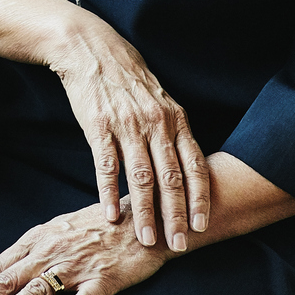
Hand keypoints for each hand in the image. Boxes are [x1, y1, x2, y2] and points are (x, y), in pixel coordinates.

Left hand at [0, 203, 167, 294]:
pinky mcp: (102, 279)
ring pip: (34, 293)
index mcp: (38, 239)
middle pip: (7, 281)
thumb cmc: (101, 225)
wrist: (145, 218)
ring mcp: (75, 266)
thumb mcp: (60, 229)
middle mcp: (50, 251)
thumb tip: (6, 269)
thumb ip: (34, 249)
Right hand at [45, 13, 208, 249]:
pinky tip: (111, 215)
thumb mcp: (161, 101)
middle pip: (170, 178)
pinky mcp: (98, 126)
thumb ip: (174, 134)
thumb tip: (188, 171)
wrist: (92, 50)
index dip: (199, 198)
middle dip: (175, 215)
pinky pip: (107, 166)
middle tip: (178, 244)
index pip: (194, 165)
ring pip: (140, 177)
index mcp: (175, 119)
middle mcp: (155, 123)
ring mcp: (127, 125)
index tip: (201, 226)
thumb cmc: (129, 80)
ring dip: (145, 212)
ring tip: (147, 238)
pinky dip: (109, 193)